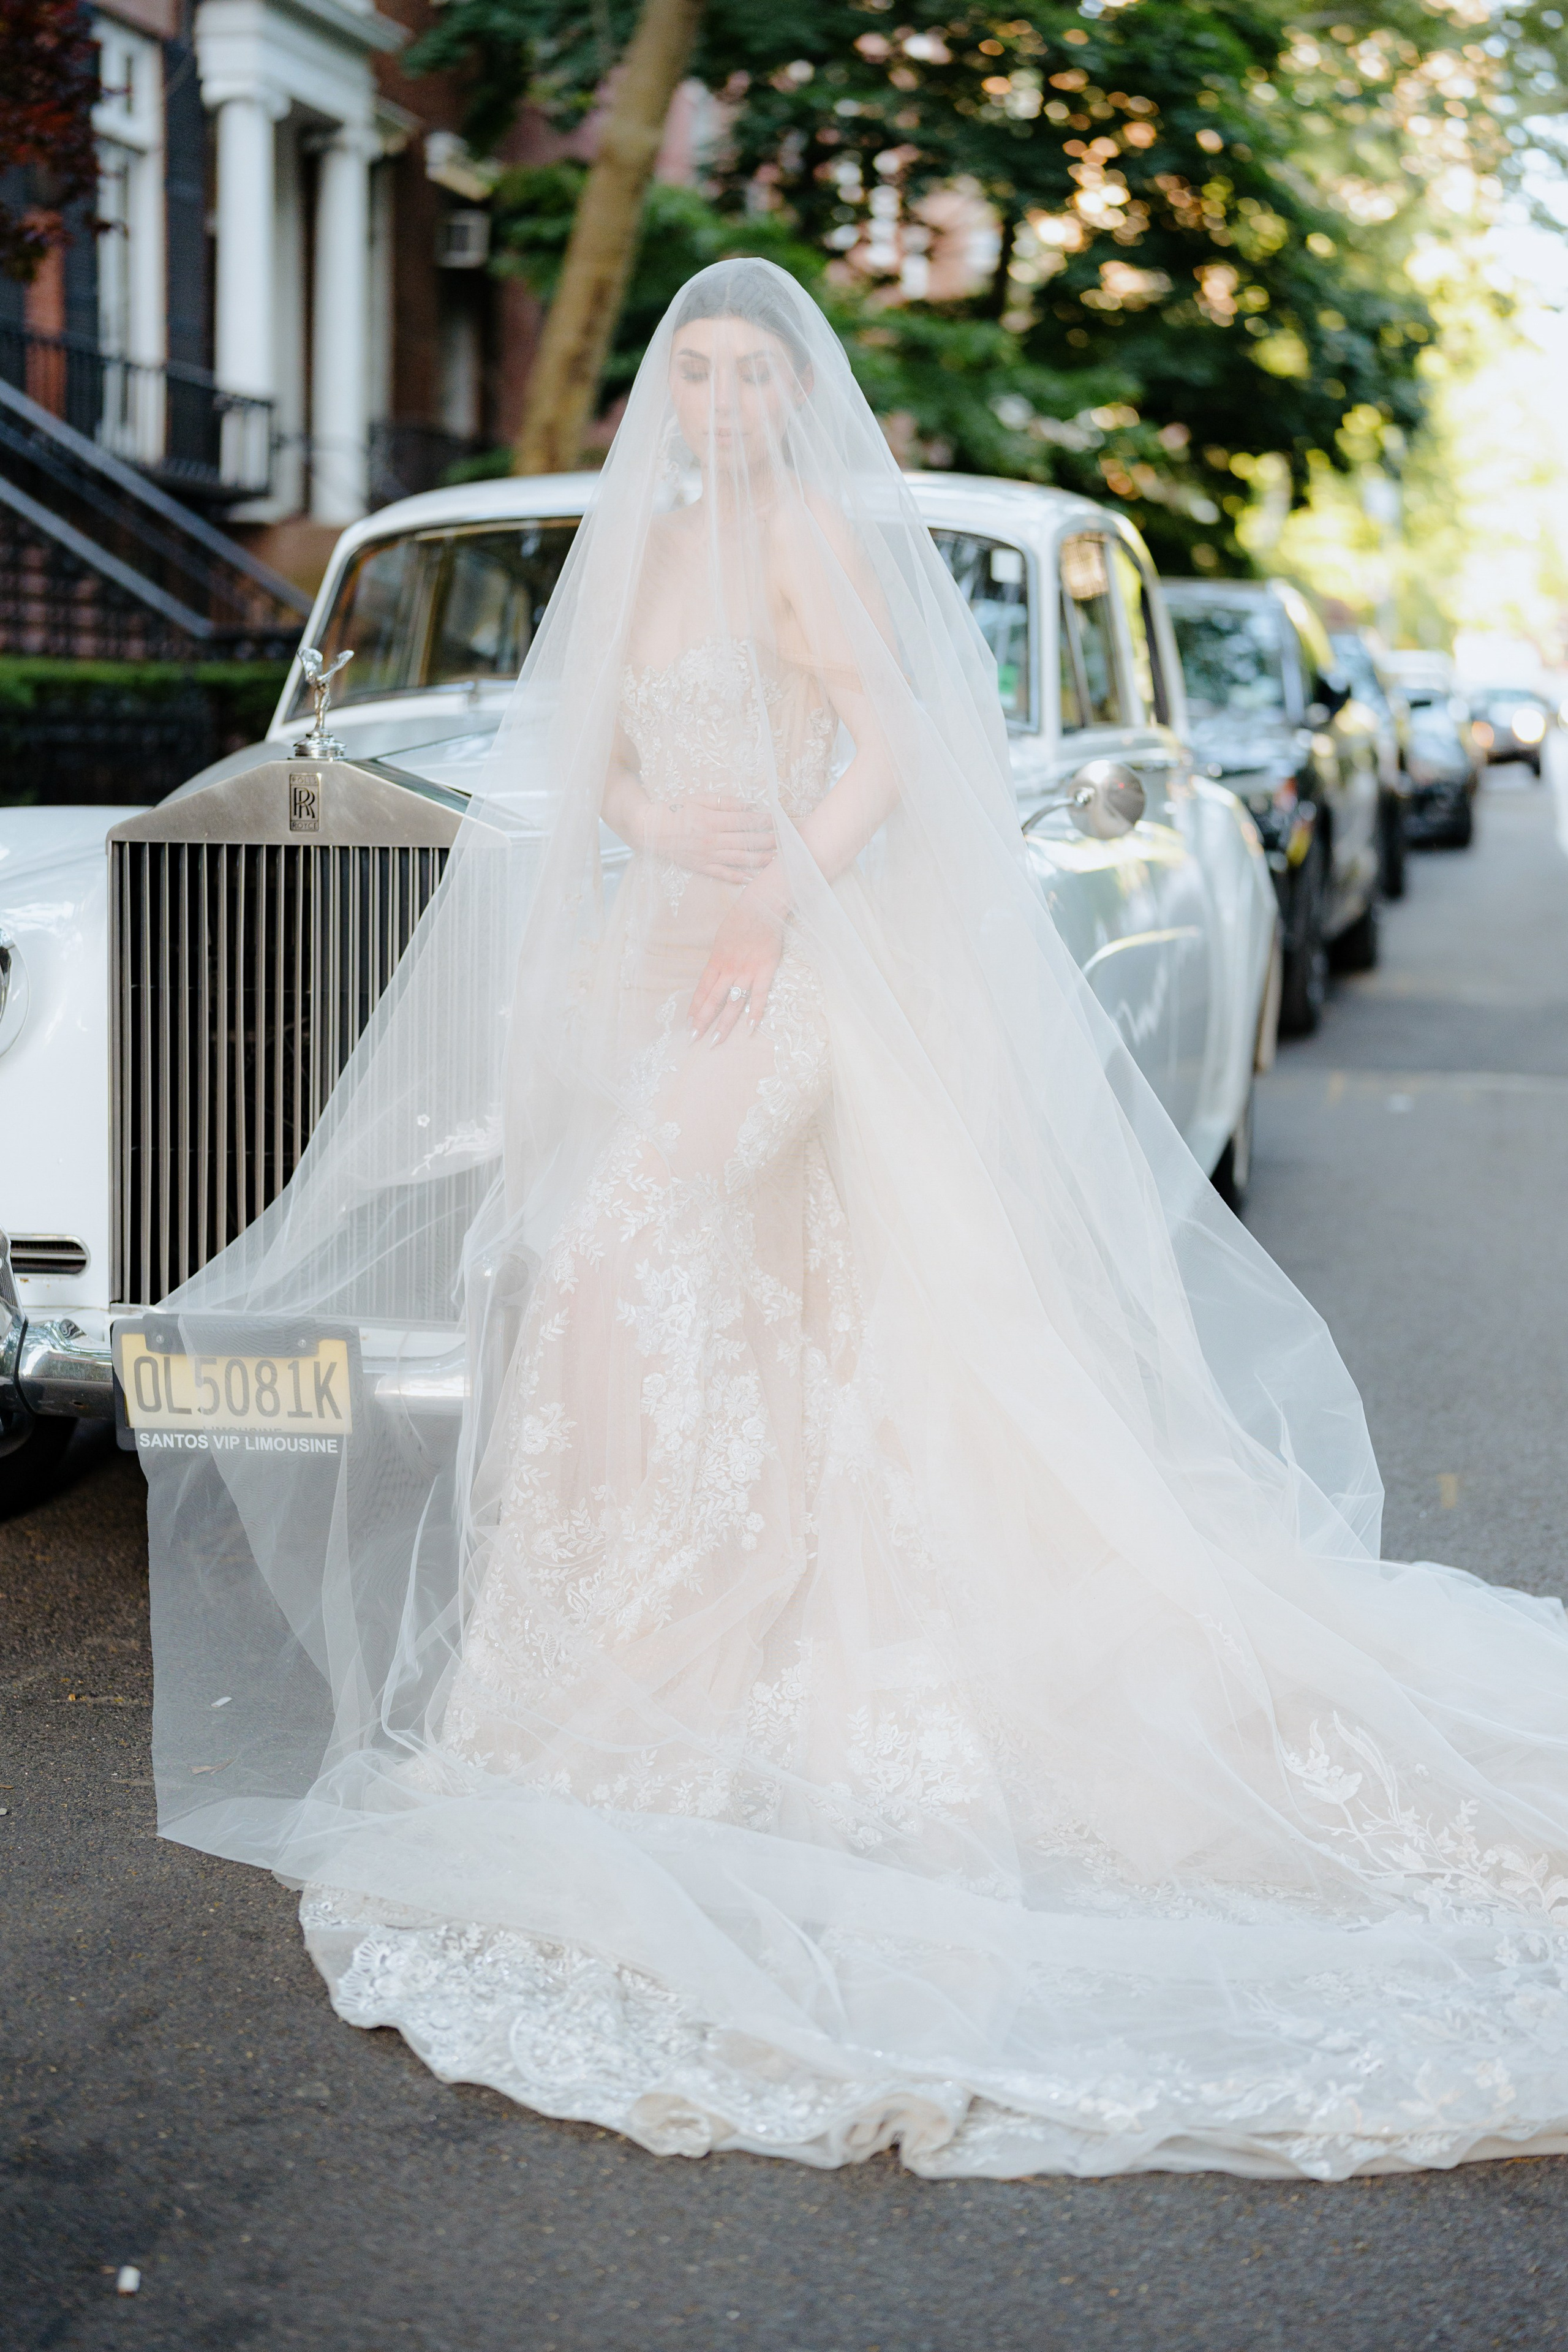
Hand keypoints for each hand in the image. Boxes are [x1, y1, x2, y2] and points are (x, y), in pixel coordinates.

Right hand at [646, 795, 775, 883]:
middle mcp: (712, 840)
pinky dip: (737, 877)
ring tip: (776, 859)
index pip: (745, 822)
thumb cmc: (673, 810)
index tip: (778, 821)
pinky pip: (722, 874)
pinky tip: (751, 878)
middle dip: (768, 841)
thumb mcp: (698, 799)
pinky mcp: (700, 867)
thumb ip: (723, 802)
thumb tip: (747, 805)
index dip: (763, 822)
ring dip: (759, 860)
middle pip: (746, 841)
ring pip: (738, 859)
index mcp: (712, 821)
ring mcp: (707, 856)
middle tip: (785, 841)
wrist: (648, 829)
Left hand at [689, 886, 785, 1044]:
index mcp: (716, 961)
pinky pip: (759, 994)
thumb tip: (715, 974)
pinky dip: (755, 1011)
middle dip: (703, 1021)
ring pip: (733, 1002)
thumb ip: (719, 958)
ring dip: (724, 1023)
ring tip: (716, 1041)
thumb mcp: (721, 938)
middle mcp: (728, 969)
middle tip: (694, 1039)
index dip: (695, 1008)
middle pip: (713, 1000)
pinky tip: (749, 1027)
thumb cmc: (741, 918)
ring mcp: (747, 971)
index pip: (702, 990)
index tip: (689, 1023)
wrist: (761, 905)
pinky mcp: (765, 969)